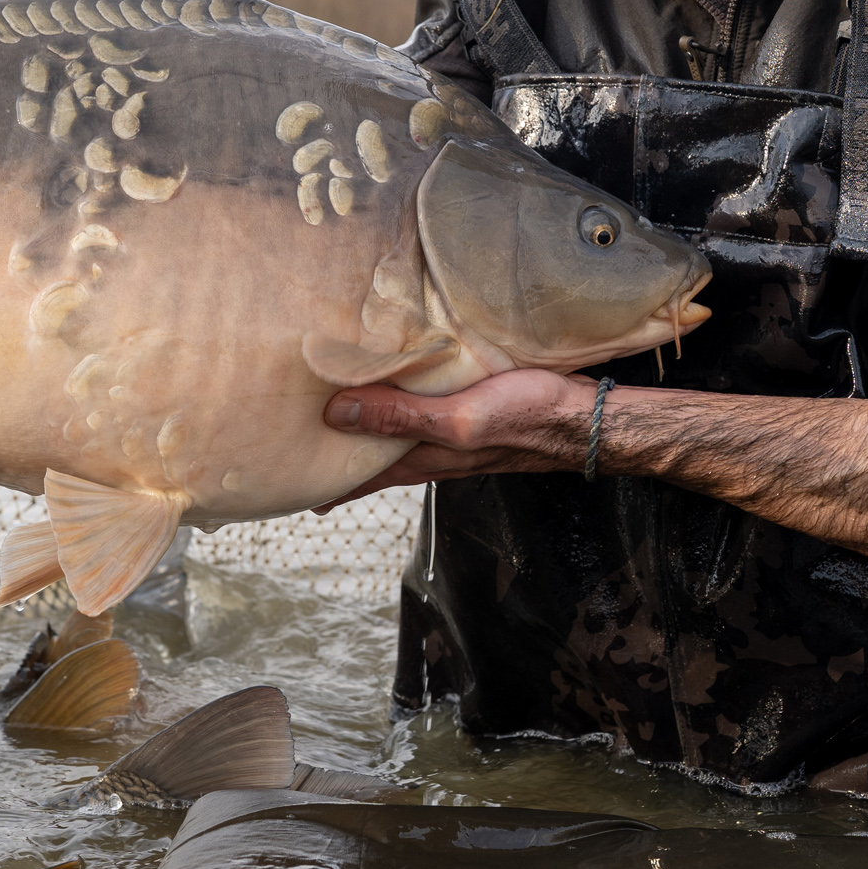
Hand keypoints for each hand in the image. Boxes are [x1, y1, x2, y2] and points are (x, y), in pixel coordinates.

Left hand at [312, 369, 589, 511]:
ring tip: (332, 412)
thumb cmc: (525, 418)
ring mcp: (449, 431)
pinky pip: (420, 408)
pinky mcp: (467, 407)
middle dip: (335, 454)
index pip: (359, 477)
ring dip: (365, 426)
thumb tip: (334, 413)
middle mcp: (429, 448)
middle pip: (371, 457)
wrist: (584, 418)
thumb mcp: (456, 419)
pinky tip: (395, 382)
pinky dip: (397, 400)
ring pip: (393, 433)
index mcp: (421, 457)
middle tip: (296, 446)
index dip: (323, 483)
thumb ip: (400, 416)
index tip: (283, 486)